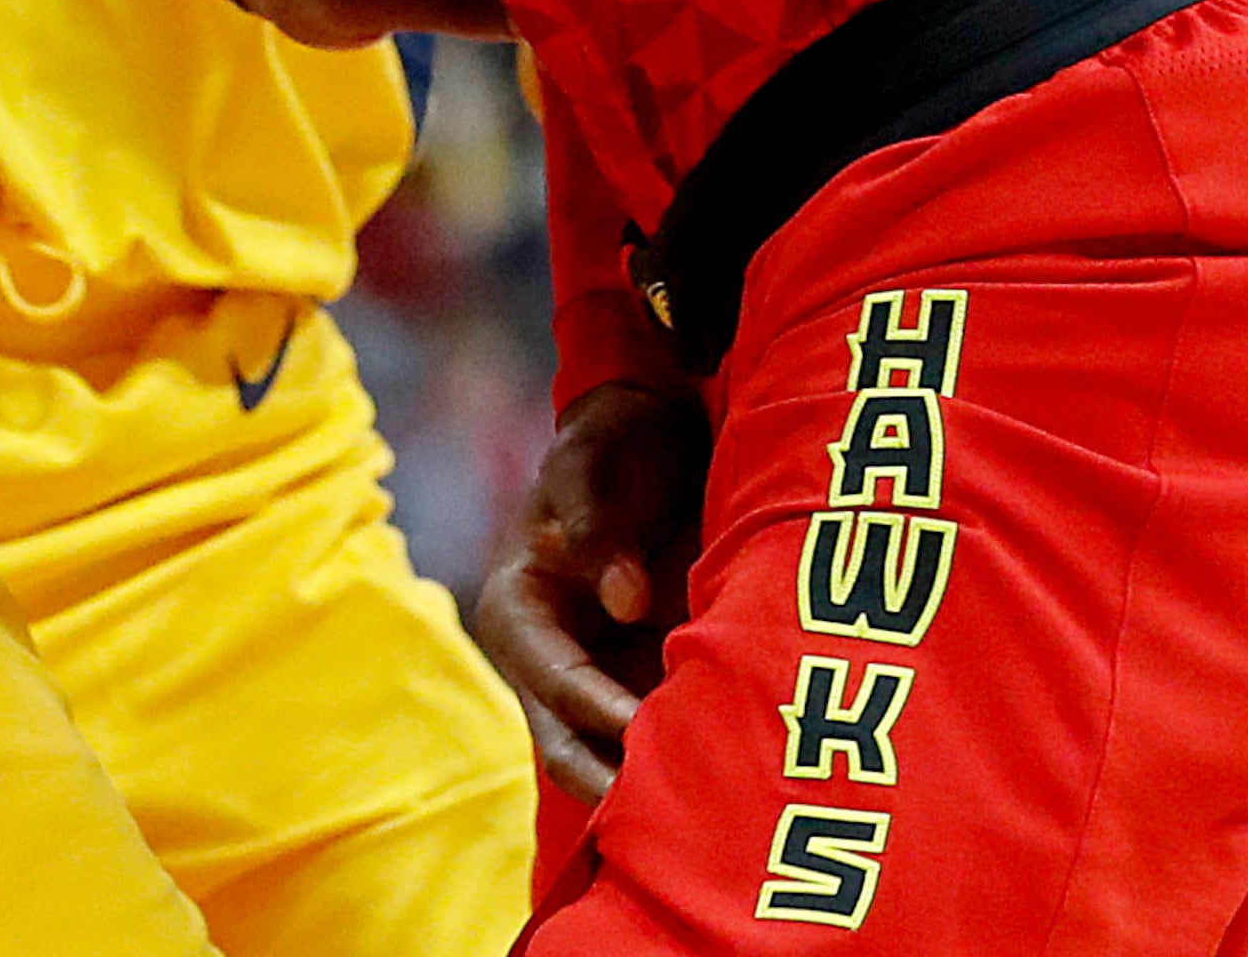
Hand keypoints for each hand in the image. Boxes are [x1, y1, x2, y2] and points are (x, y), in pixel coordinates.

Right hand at [474, 379, 707, 800]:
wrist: (658, 432)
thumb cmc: (614, 440)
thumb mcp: (593, 462)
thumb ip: (597, 526)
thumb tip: (623, 602)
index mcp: (517, 609)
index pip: (556, 679)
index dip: (601, 709)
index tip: (649, 731)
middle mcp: (548, 661)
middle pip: (571, 750)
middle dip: (618, 783)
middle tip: (675, 815)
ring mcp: (596, 683)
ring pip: (613, 762)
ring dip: (653, 786)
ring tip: (708, 814)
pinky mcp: (641, 688)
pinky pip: (656, 744)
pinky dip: (683, 765)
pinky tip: (730, 783)